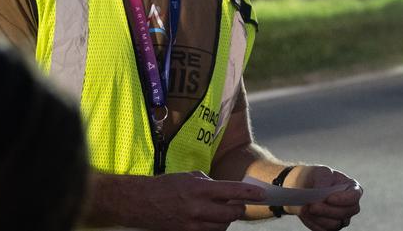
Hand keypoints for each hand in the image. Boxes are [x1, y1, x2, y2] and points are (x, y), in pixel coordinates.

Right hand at [148, 172, 266, 230]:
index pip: (233, 191)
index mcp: (199, 189)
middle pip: (231, 213)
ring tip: (223, 210)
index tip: (262, 194)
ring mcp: (193, 224)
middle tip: (239, 204)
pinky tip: (212, 219)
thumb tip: (226, 191)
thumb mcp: (190, 176)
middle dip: (239, 208)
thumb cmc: (165, 186)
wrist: (141, 202)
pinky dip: (216, 227)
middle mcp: (198, 207)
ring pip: (223, 225)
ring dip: (227, 218)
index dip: (250, 193)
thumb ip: (210, 183)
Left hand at [284, 164, 360, 230]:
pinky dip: (313, 222)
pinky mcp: (330, 227)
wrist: (305, 187)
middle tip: (312, 206)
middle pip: (345, 213)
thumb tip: (321, 195)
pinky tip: (305, 213)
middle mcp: (350, 206)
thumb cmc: (317, 177)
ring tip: (306, 209)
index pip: (354, 196)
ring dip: (318, 218)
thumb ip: (323, 181)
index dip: (343, 199)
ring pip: (334, 224)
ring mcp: (342, 218)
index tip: (328, 198)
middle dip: (327, 210)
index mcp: (352, 188)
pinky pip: (323, 230)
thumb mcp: (321, 173)